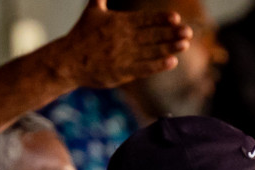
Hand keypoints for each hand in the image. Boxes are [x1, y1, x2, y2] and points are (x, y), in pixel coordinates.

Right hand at [48, 0, 191, 91]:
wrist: (66, 62)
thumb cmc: (80, 36)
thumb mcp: (91, 12)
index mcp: (118, 23)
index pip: (145, 19)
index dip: (161, 18)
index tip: (176, 18)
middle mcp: (123, 39)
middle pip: (152, 35)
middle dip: (172, 33)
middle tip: (189, 32)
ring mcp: (122, 56)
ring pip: (151, 51)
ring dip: (169, 48)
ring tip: (184, 44)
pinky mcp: (120, 73)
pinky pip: (143, 68)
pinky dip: (158, 65)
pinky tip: (172, 62)